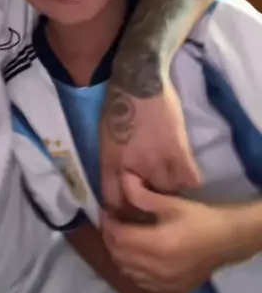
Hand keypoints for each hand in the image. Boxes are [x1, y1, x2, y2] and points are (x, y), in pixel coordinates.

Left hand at [100, 75, 200, 208]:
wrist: (138, 82)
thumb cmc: (116, 104)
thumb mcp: (103, 137)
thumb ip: (111, 162)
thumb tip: (119, 180)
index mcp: (110, 164)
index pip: (113, 202)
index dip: (121, 211)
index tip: (128, 210)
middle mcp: (132, 170)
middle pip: (143, 203)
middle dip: (147, 203)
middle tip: (153, 198)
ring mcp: (156, 163)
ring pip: (168, 194)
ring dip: (169, 190)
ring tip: (169, 182)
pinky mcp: (178, 153)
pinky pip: (189, 180)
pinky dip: (189, 178)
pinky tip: (185, 172)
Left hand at [101, 173, 239, 292]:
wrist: (227, 240)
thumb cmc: (199, 218)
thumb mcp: (171, 203)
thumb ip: (143, 195)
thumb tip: (122, 180)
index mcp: (157, 245)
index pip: (119, 238)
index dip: (108, 224)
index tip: (106, 210)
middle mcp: (157, 268)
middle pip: (119, 256)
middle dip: (110, 237)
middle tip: (110, 221)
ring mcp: (164, 283)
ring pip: (128, 271)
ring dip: (118, 253)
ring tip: (120, 235)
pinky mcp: (171, 289)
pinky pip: (141, 281)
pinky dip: (132, 268)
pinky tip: (135, 254)